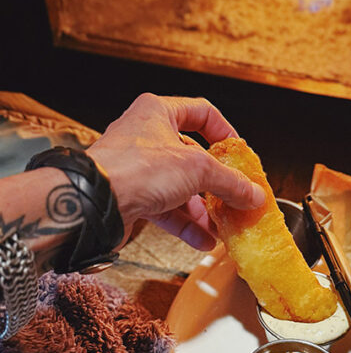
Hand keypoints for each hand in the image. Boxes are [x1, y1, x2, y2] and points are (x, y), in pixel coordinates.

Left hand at [88, 93, 264, 249]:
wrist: (94, 203)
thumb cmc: (135, 168)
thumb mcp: (198, 169)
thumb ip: (230, 182)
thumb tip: (253, 193)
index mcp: (159, 113)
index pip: (201, 113)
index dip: (225, 132)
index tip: (240, 154)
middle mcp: (147, 137)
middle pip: (193, 158)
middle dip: (217, 183)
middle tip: (236, 197)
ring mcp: (139, 169)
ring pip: (181, 188)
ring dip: (204, 210)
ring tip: (223, 226)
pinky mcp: (133, 197)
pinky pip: (166, 209)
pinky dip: (186, 225)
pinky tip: (203, 239)